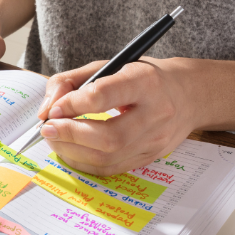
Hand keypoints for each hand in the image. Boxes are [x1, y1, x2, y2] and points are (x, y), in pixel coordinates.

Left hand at [37, 58, 198, 175]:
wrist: (188, 95)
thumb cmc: (142, 78)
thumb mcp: (109, 65)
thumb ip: (71, 81)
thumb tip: (46, 109)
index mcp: (145, 82)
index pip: (104, 95)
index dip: (72, 104)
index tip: (53, 109)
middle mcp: (156, 113)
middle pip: (109, 136)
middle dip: (70, 135)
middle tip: (48, 129)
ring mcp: (155, 140)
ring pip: (108, 157)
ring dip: (72, 151)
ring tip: (55, 139)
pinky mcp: (150, 157)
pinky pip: (111, 169)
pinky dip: (84, 163)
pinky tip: (71, 150)